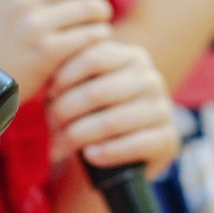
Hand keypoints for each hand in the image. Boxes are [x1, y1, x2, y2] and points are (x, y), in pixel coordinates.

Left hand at [45, 39, 179, 176]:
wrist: (113, 154)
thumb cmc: (89, 114)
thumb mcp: (81, 88)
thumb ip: (68, 75)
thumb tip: (45, 76)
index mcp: (132, 56)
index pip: (93, 57)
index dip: (65, 75)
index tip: (48, 93)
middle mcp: (151, 79)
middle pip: (98, 91)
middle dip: (66, 110)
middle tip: (49, 124)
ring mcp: (163, 109)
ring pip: (112, 121)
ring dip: (79, 135)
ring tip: (59, 144)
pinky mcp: (168, 139)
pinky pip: (133, 145)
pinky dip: (106, 152)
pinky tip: (89, 155)